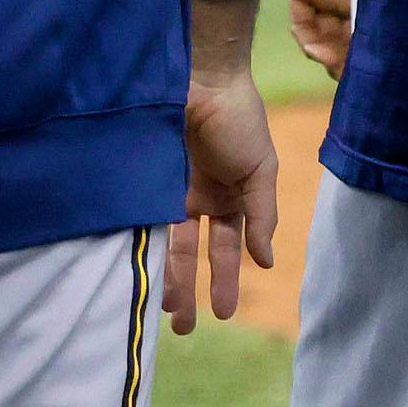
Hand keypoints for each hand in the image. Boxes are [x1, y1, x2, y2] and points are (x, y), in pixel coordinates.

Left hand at [168, 60, 280, 332]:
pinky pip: (141, 221)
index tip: (224, 314)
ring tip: (162, 312)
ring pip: (164, 244)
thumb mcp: (260, 172)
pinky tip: (143, 274)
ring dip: (165, 278)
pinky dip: (144, 249)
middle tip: (183, 327)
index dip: (225, 279)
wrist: (199, 78)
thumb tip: (267, 264)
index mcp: (229, 197)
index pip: (225, 248)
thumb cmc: (238, 120)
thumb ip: (262, 217)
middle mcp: (195, 198)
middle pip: (190, 253)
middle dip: (189, 289)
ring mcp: (166, 190)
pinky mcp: (140, 181)